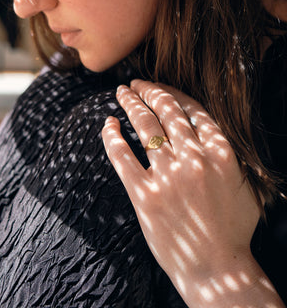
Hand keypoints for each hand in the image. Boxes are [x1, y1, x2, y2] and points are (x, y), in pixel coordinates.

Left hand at [102, 80, 283, 306]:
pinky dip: (112, 137)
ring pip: (144, 126)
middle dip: (147, 90)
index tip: (157, 85)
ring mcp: (168, 176)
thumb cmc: (234, 229)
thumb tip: (207, 131)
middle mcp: (194, 158)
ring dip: (130, 103)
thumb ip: (228, 155)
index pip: (190, 108)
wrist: (217, 268)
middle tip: (135, 83)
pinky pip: (122, 157)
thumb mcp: (245, 184)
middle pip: (165, 110)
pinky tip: (107, 124)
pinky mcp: (145, 195)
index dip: (170, 91)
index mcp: (220, 151)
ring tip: (121, 93)